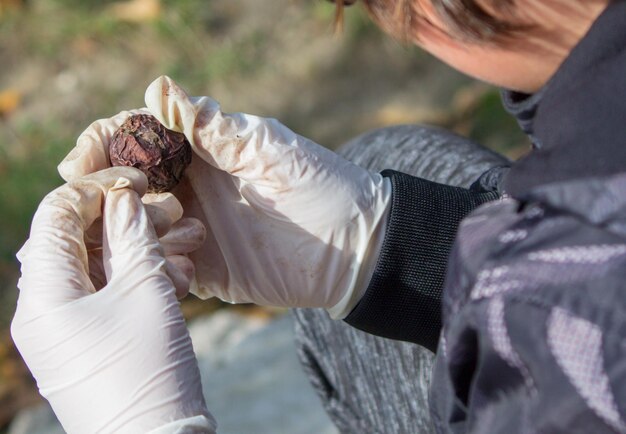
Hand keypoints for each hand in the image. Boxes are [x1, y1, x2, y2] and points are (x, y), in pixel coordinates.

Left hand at [11, 167, 215, 433]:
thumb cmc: (148, 370)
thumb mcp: (146, 291)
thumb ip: (133, 236)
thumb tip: (125, 197)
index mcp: (45, 294)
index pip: (58, 215)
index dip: (98, 187)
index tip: (139, 180)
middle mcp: (45, 310)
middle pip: (81, 241)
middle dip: (128, 221)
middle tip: (172, 211)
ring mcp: (67, 329)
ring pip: (101, 269)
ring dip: (142, 250)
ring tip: (188, 243)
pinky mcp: (91, 343)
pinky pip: (109, 297)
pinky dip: (140, 280)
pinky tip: (180, 275)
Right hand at [60, 76, 390, 317]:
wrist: (355, 246)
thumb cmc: (321, 186)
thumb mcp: (267, 148)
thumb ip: (213, 128)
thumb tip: (156, 88)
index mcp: (203, 152)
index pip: (139, 138)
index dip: (106, 142)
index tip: (83, 157)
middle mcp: (191, 188)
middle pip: (125, 183)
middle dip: (97, 188)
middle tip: (82, 197)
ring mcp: (194, 229)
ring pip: (134, 227)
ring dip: (118, 229)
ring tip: (122, 232)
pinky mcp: (204, 269)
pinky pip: (161, 267)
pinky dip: (149, 265)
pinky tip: (159, 265)